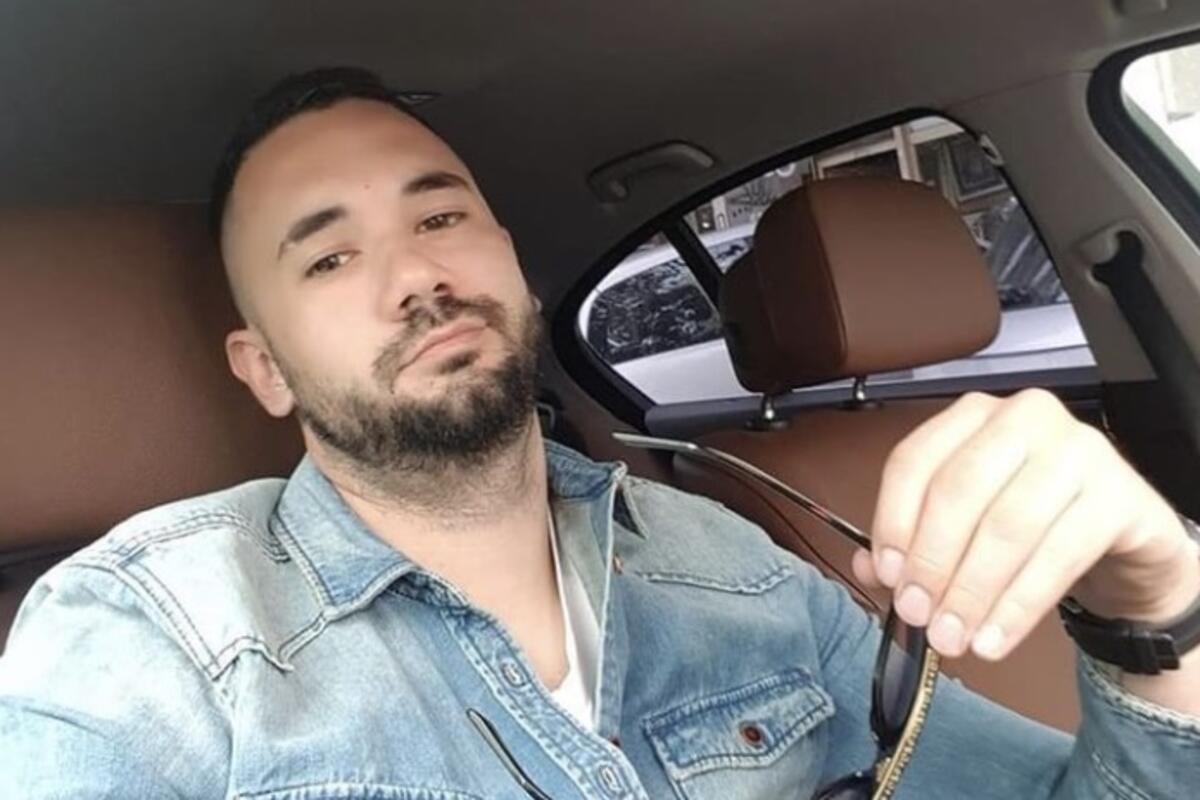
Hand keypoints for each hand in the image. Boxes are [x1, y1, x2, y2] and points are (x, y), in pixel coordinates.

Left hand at [851, 389, 1199, 660]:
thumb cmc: (1034, 521)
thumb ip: (913, 543)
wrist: (1125, 538)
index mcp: (974, 416)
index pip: (915, 461)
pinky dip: (1019, 606)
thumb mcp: (968, 526)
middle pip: (958, 491)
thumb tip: (870, 570)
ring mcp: (1079, 450)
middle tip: (918, 614)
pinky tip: (995, 638)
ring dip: (972, 591)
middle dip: (931, 562)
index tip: (887, 574)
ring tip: (952, 638)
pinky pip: (1059, 556)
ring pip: (1007, 526)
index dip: (893, 521)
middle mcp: (1025, 418)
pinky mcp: (1120, 496)